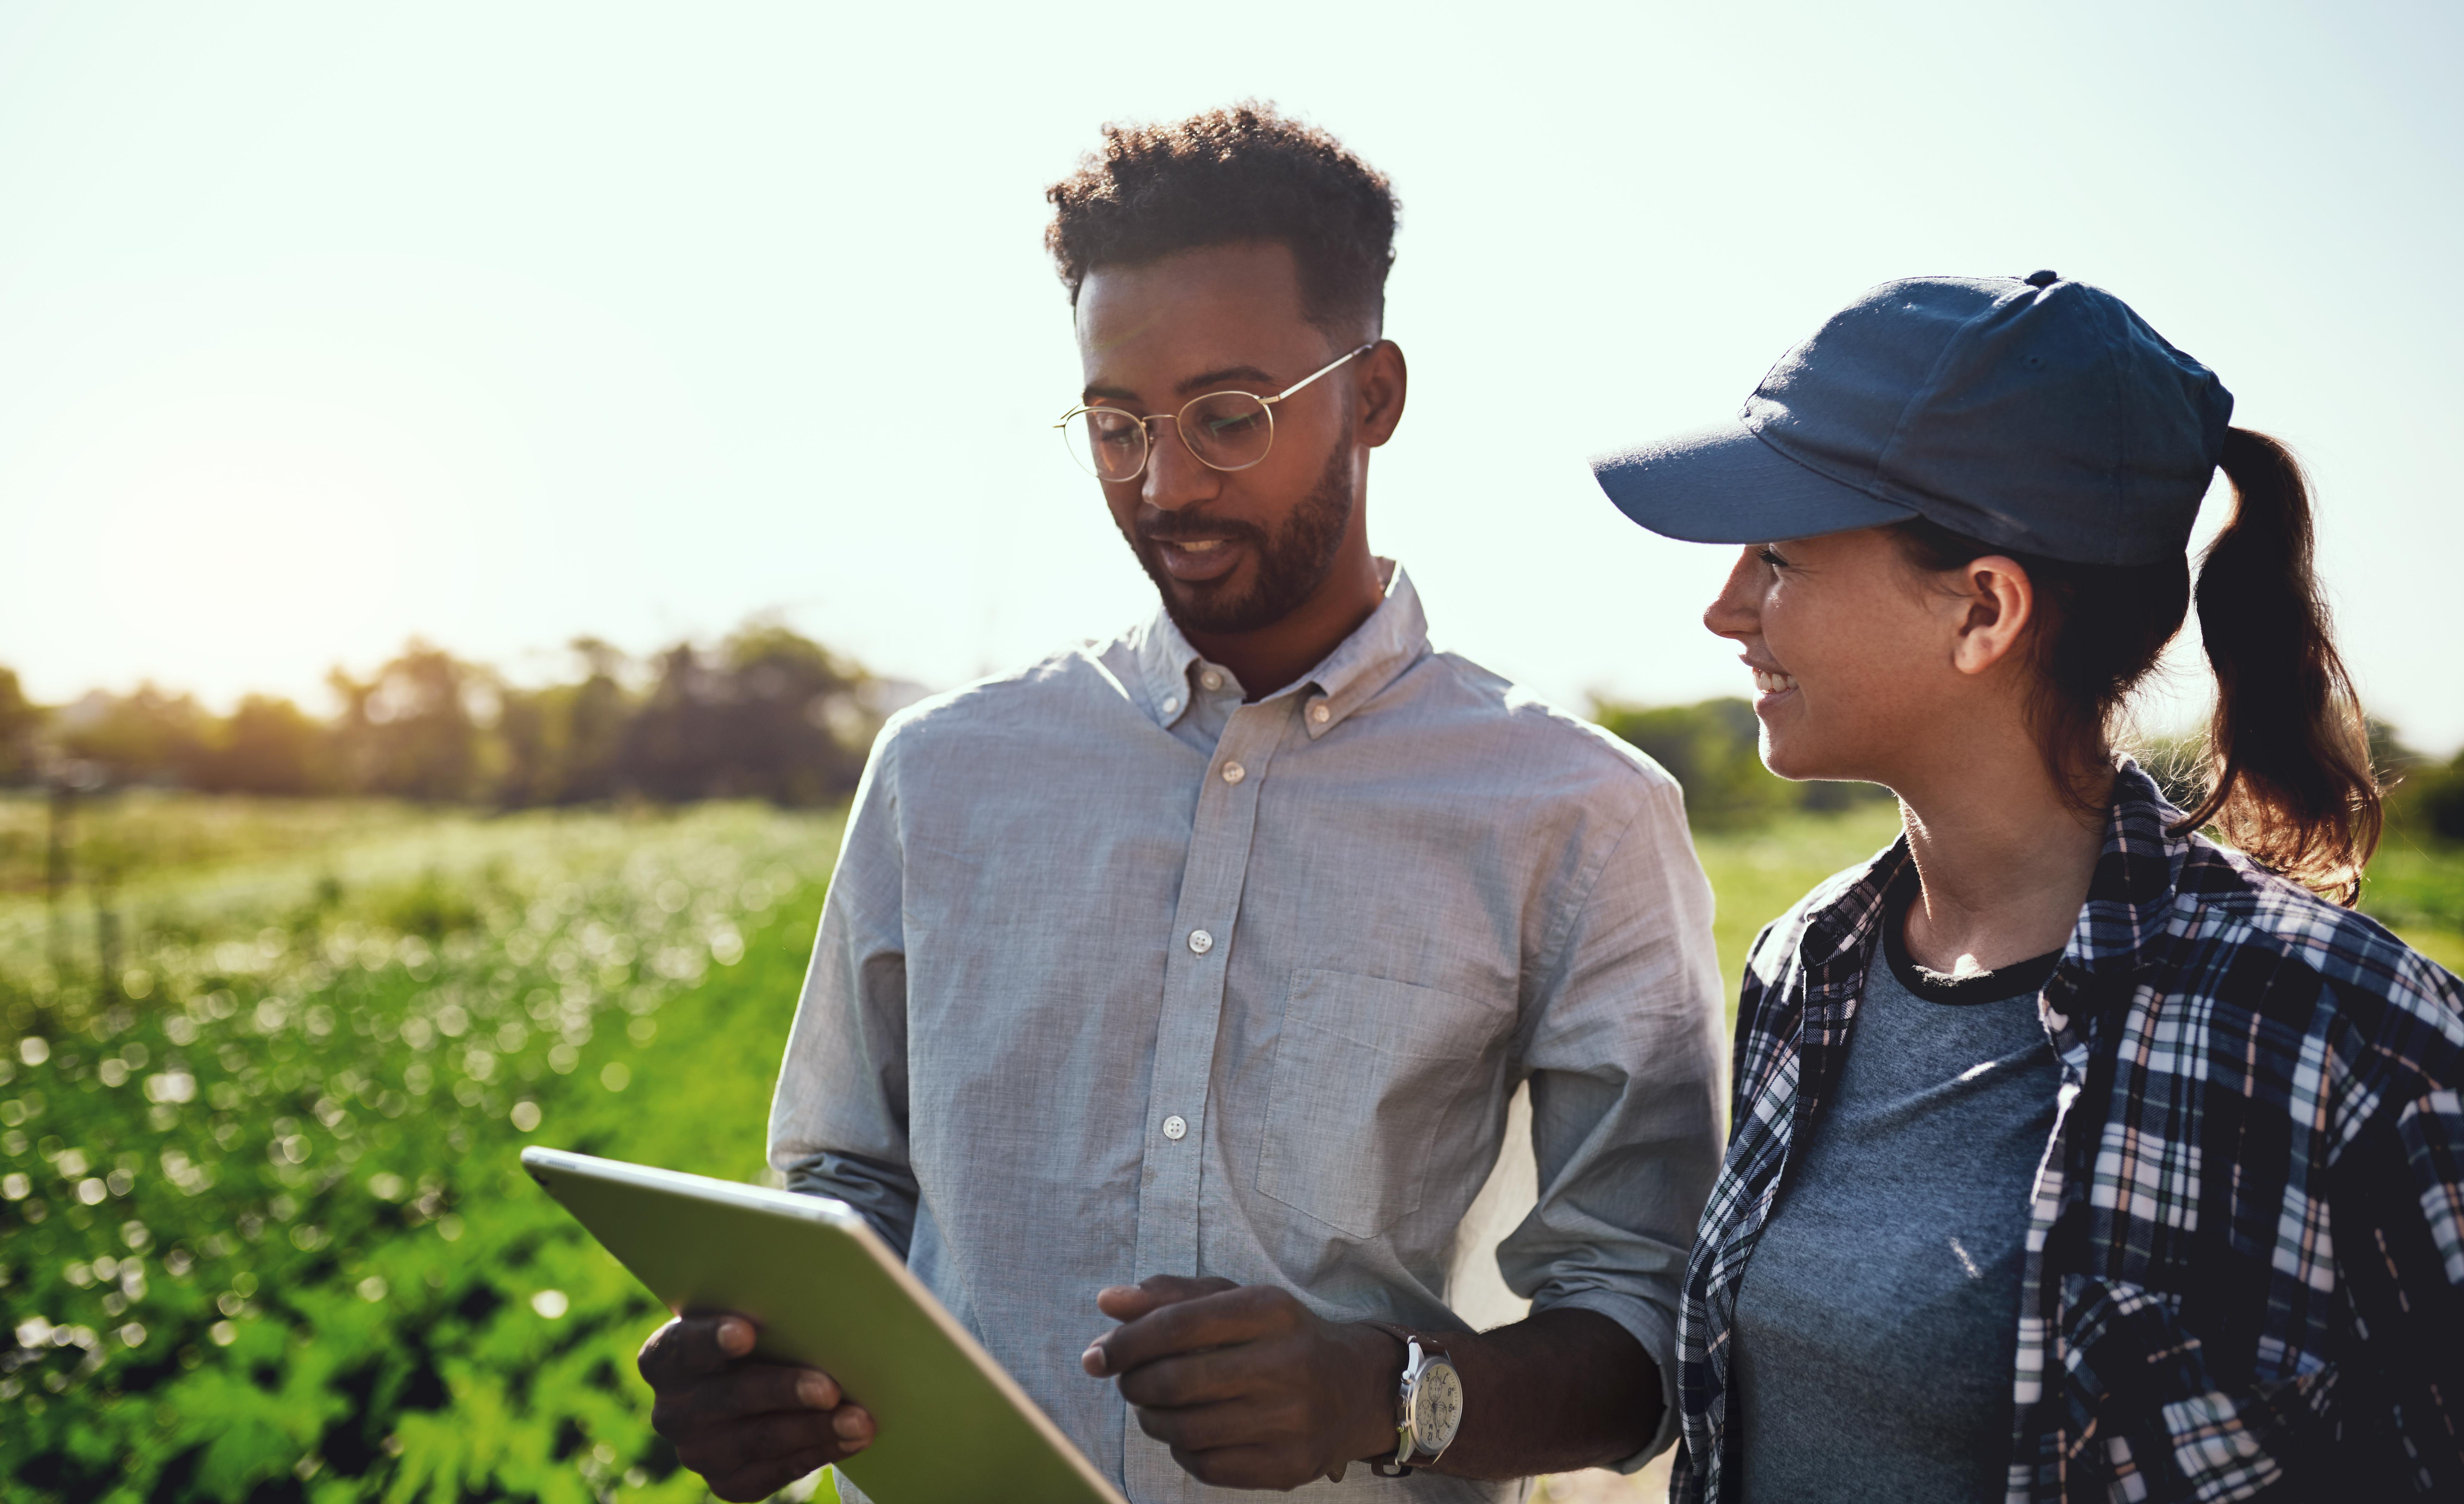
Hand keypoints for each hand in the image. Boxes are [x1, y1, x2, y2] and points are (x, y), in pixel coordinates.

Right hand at [637, 1312, 875, 1501]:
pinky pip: (776, 1470)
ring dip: (815, 1428)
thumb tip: (822, 1292)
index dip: (710, 1340)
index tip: (745, 1333)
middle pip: (730, 1397)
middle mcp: (672, 1410)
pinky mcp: (727, 1482)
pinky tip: (852, 1439)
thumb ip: (768, 1304)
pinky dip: (819, 1451)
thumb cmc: (763, 1333)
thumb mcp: (754, 1313)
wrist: (757, 1384)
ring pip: (760, 1439)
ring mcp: (697, 1452)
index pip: (681, 1346)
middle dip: (784, 1391)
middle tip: (829, 1388)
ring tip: (860, 1420)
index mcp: (665, 1358)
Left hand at [1081, 1276, 1399, 1489]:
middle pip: (1176, 1380)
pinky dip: (1180, 1451)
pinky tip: (1186, 1434)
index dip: (1126, 1343)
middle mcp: (1286, 1363)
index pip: (1179, 1324)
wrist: (1358, 1390)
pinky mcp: (1288, 1466)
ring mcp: (1291, 1420)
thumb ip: (1172, 1298)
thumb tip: (1106, 1300)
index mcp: (1271, 1310)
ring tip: (1152, 1407)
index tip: (1096, 1356)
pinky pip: (1206, 1466)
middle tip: (1127, 1382)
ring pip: (1185, 1429)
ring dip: (1151, 1419)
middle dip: (1133, 1384)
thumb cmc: (1281, 1338)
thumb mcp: (1237, 1302)